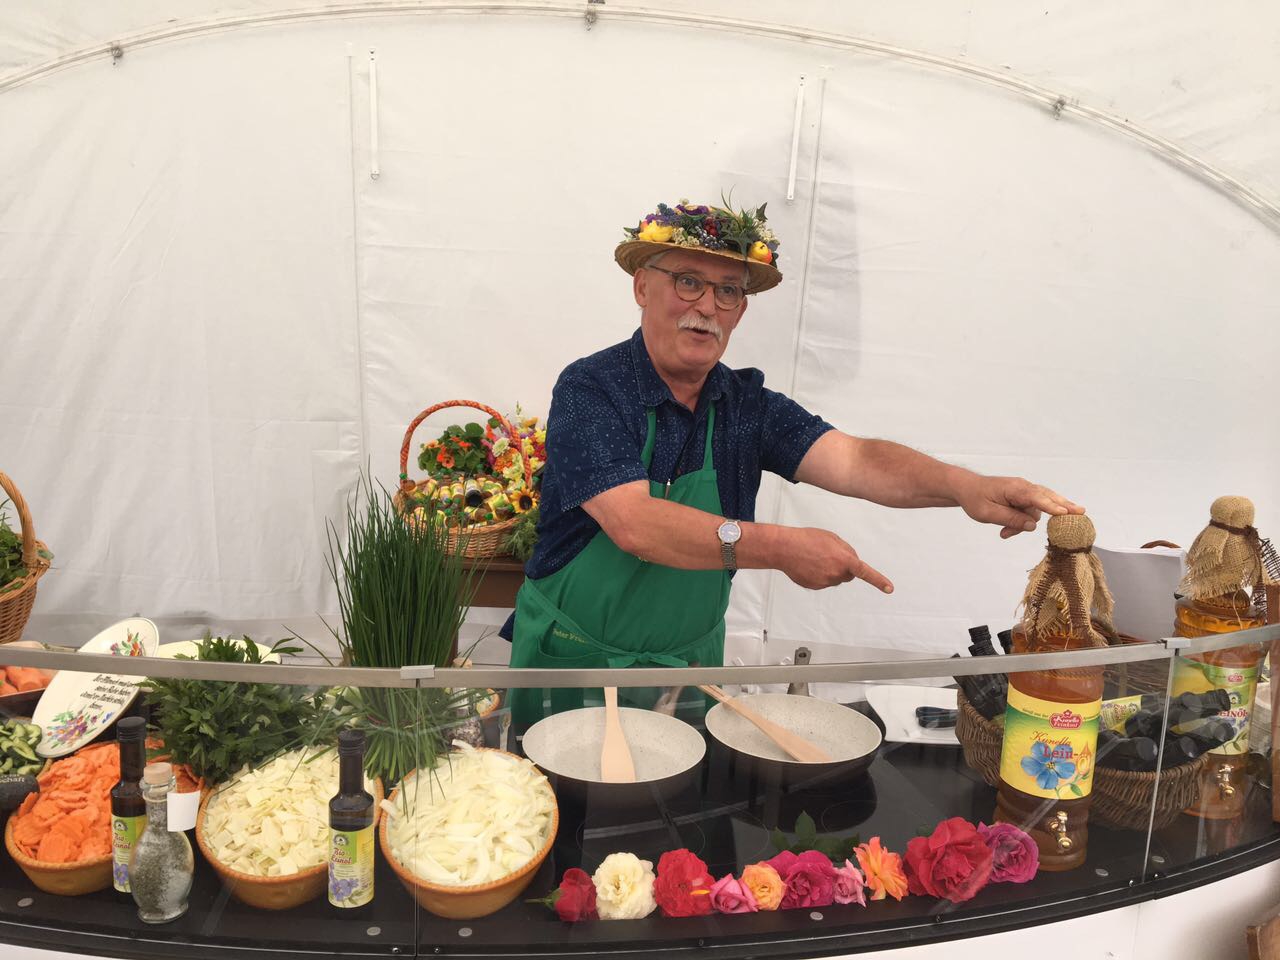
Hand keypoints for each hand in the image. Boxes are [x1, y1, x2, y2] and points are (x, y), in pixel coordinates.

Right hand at [781, 528, 893, 591]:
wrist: (784, 548)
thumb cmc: (808, 539)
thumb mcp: (832, 537)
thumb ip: (847, 549)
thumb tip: (853, 561)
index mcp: (844, 560)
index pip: (865, 572)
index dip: (879, 581)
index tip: (890, 589)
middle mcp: (836, 574)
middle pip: (849, 574)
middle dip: (845, 566)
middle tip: (830, 554)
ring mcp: (825, 582)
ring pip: (835, 577)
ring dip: (831, 569)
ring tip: (815, 556)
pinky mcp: (815, 587)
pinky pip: (823, 581)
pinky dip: (819, 574)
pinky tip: (808, 564)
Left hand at [954, 474, 1084, 538]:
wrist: (966, 489)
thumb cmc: (975, 499)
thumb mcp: (988, 514)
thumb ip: (1010, 519)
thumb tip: (1033, 525)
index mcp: (1015, 488)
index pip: (1037, 497)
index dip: (1052, 506)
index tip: (1067, 512)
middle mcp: (1023, 487)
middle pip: (1048, 498)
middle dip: (1063, 506)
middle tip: (1082, 512)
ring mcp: (1024, 492)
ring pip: (1035, 512)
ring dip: (1023, 525)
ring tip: (1004, 533)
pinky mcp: (1022, 499)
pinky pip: (1029, 513)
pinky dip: (1021, 523)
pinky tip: (1006, 532)